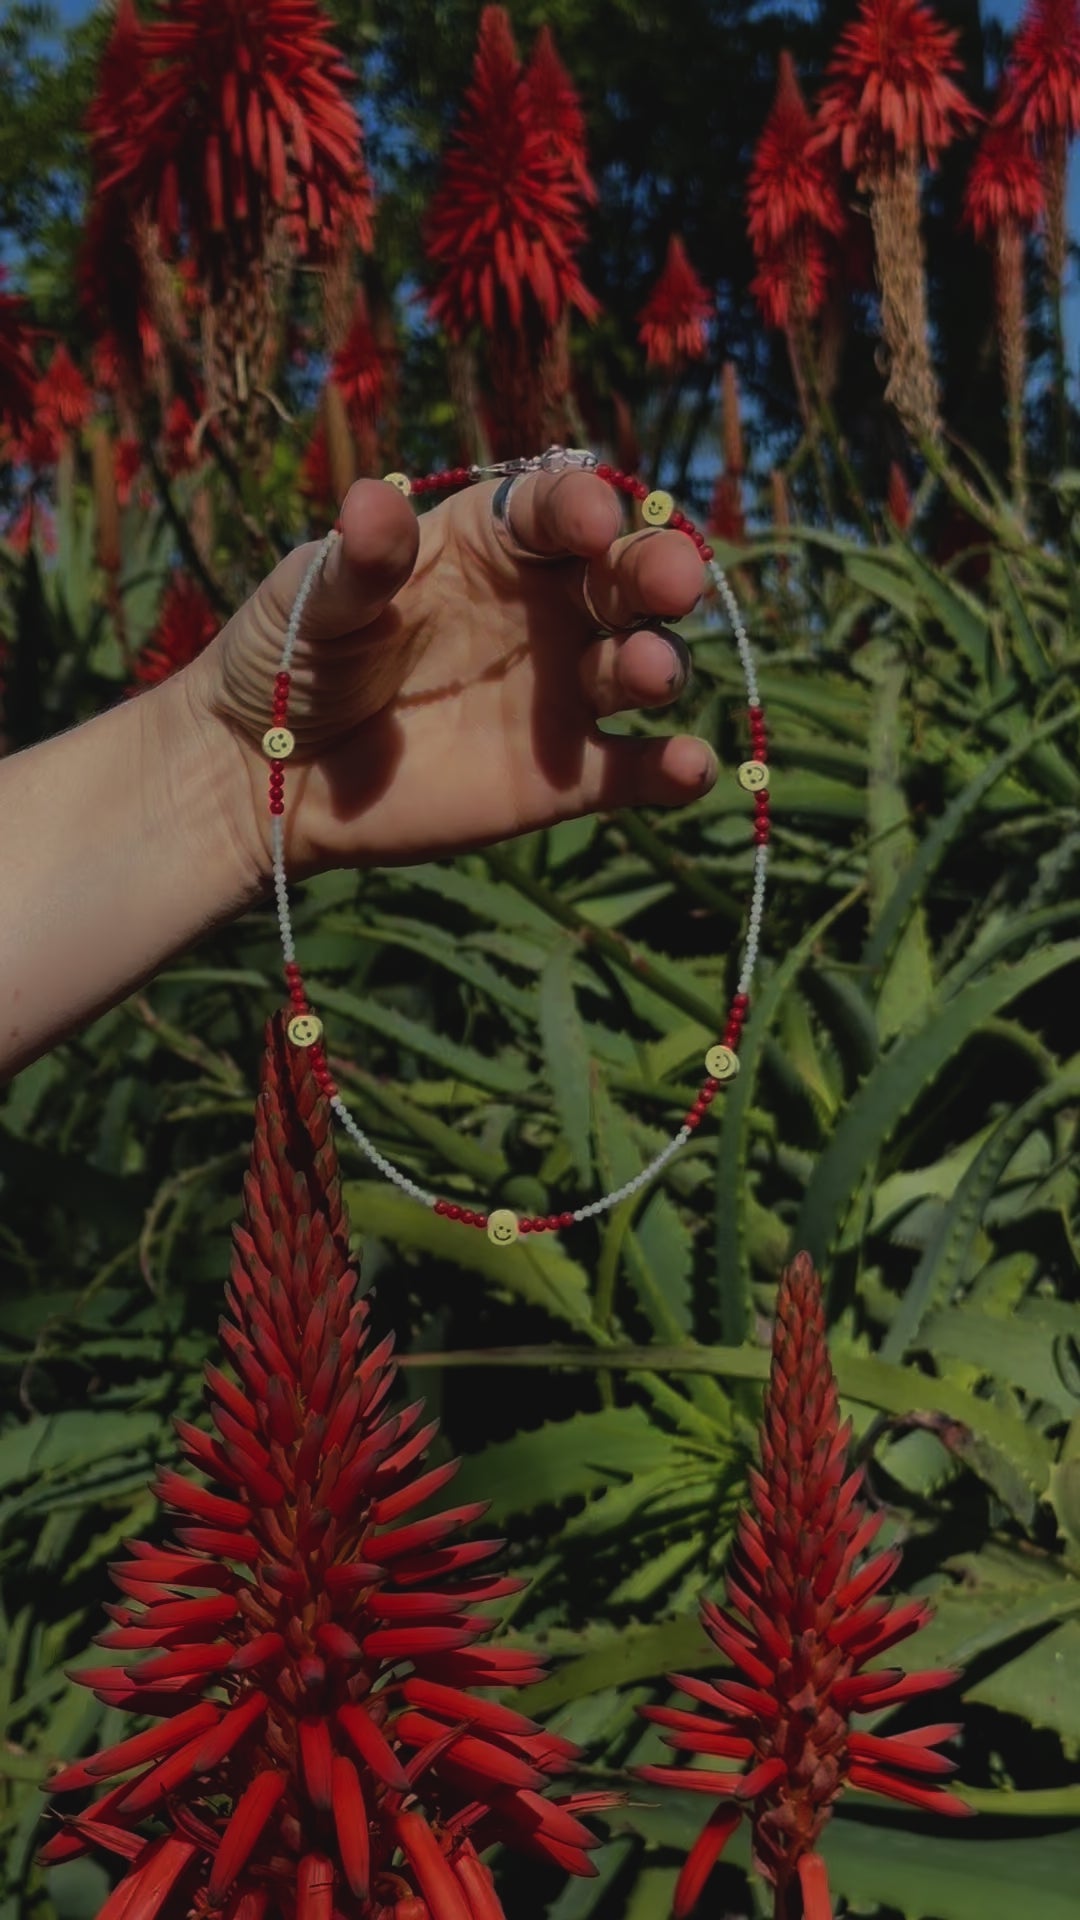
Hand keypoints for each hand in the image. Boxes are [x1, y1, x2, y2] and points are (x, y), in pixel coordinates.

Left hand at [187, 466, 718, 878]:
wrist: (270, 773)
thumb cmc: (289, 658)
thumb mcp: (310, 597)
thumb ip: (355, 562)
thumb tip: (372, 504)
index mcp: (489, 543)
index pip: (554, 511)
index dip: (579, 509)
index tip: (590, 520)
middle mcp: (545, 609)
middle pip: (623, 578)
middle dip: (657, 570)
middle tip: (673, 580)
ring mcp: (562, 693)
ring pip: (638, 666)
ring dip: (659, 663)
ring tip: (649, 672)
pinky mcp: (565, 777)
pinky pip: (634, 771)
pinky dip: (671, 770)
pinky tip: (688, 769)